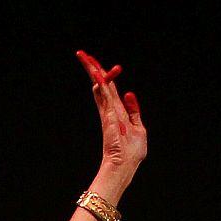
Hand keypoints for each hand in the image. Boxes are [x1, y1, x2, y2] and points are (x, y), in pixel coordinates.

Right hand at [77, 50, 145, 182]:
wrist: (124, 167)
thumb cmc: (131, 152)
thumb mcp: (139, 127)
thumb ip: (134, 110)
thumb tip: (128, 93)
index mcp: (116, 111)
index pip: (108, 89)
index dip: (104, 75)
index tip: (96, 64)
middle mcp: (109, 110)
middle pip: (100, 84)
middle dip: (92, 68)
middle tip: (82, 54)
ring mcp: (108, 113)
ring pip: (100, 87)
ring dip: (93, 71)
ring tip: (84, 56)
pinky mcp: (109, 118)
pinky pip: (106, 97)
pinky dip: (102, 84)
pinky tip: (96, 73)